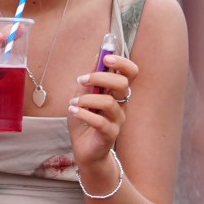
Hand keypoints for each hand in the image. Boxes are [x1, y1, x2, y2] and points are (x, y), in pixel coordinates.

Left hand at [68, 52, 138, 171]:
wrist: (83, 148)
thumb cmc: (85, 120)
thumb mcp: (83, 94)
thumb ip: (90, 78)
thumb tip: (98, 55)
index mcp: (117, 91)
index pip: (130, 72)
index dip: (122, 63)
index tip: (106, 58)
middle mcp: (122, 104)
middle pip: (122, 84)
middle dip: (100, 77)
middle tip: (82, 80)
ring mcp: (118, 119)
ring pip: (109, 103)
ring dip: (87, 99)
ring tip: (73, 102)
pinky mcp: (110, 134)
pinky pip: (100, 121)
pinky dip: (83, 114)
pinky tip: (73, 111)